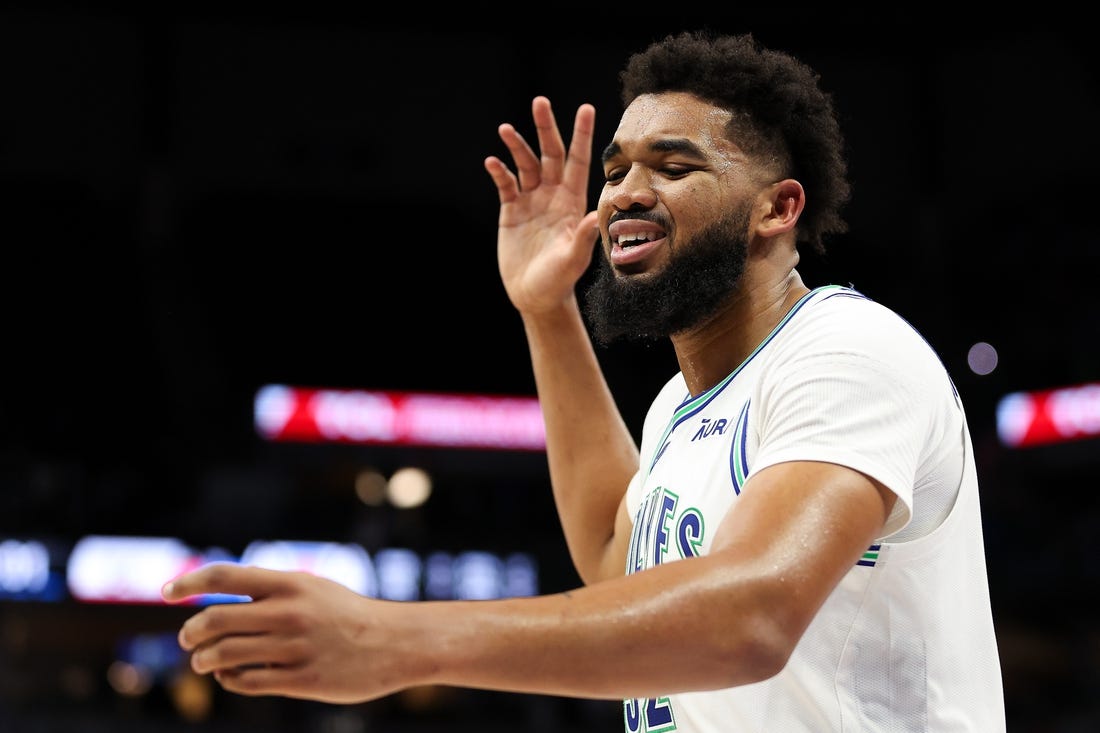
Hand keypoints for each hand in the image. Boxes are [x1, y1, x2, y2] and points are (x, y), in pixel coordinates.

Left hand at [162, 564, 423, 703]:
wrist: (395, 643)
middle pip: (215, 620)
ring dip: (204, 660)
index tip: (166, 592)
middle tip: (188, 638)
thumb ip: (271, 592)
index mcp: (291, 583)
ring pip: (224, 655)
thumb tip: (220, 600)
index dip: (189, 582)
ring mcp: (295, 648)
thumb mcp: (313, 589)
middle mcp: (289, 613)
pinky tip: (230, 676)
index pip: (225, 576)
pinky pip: (247, 682)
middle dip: (191, 632)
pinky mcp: (302, 680)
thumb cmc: (348, 615)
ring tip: (204, 661)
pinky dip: (229, 679)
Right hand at [484, 96, 600, 314]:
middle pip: (550, 154)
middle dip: (545, 128)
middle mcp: (553, 195)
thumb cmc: (560, 279)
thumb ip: (582, 236)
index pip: (578, 161)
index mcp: (572, 201)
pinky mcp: (511, 211)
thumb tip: (593, 213)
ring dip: (516, 146)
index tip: (585, 108)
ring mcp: (531, 201)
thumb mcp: (573, 259)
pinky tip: (492, 162)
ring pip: (525, 164)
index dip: (581, 135)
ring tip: (505, 129)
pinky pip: (506, 185)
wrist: (536, 295)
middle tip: (540, 102)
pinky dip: (499, 172)